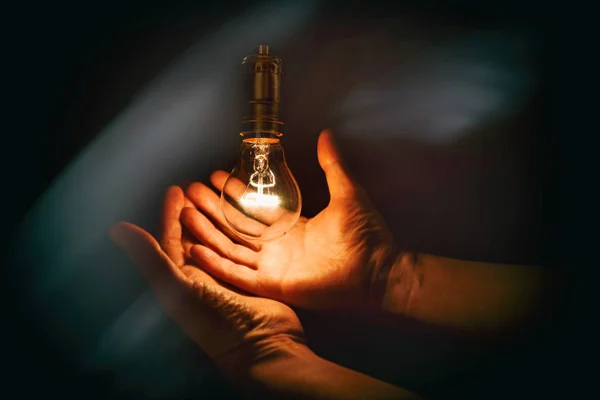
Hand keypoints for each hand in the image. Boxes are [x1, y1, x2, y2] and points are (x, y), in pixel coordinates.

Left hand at [109, 186, 305, 376]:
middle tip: (196, 186)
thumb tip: (117, 229)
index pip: (170, 241)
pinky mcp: (251, 278)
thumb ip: (150, 257)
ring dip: (216, 217)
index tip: (175, 190)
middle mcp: (201, 278)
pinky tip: (248, 218)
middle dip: (193, 211)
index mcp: (180, 281)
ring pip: (218, 239)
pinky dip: (242, 231)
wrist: (263, 346)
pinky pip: (242, 248)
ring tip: (219, 195)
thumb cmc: (217, 322)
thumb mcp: (179, 287)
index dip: (170, 215)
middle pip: (194, 237)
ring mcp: (227, 278)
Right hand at [181, 130, 399, 310]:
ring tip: (183, 214)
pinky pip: (238, 274)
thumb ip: (332, 163)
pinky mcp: (273, 284)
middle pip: (236, 226)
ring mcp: (274, 267)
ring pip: (231, 247)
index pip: (254, 208)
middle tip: (189, 192)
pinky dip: (216, 263)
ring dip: (207, 232)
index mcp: (292, 226)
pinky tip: (194, 250)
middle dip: (212, 208)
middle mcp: (278, 247)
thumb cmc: (366, 235)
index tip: (214, 175)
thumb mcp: (345, 190)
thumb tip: (326, 133)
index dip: (234, 193)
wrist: (377, 270)